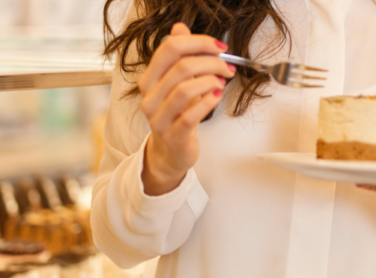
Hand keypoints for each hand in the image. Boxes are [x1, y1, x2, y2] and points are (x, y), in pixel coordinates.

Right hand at [139, 23, 236, 194]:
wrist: (171, 151)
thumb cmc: (177, 114)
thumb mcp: (177, 83)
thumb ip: (178, 56)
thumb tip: (180, 28)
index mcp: (149, 79)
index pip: (170, 48)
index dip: (198, 43)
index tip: (219, 47)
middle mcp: (149, 96)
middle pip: (180, 66)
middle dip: (210, 63)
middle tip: (226, 67)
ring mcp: (158, 117)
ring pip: (186, 89)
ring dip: (210, 82)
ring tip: (221, 83)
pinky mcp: (172, 135)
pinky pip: (191, 115)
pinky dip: (208, 102)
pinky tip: (216, 97)